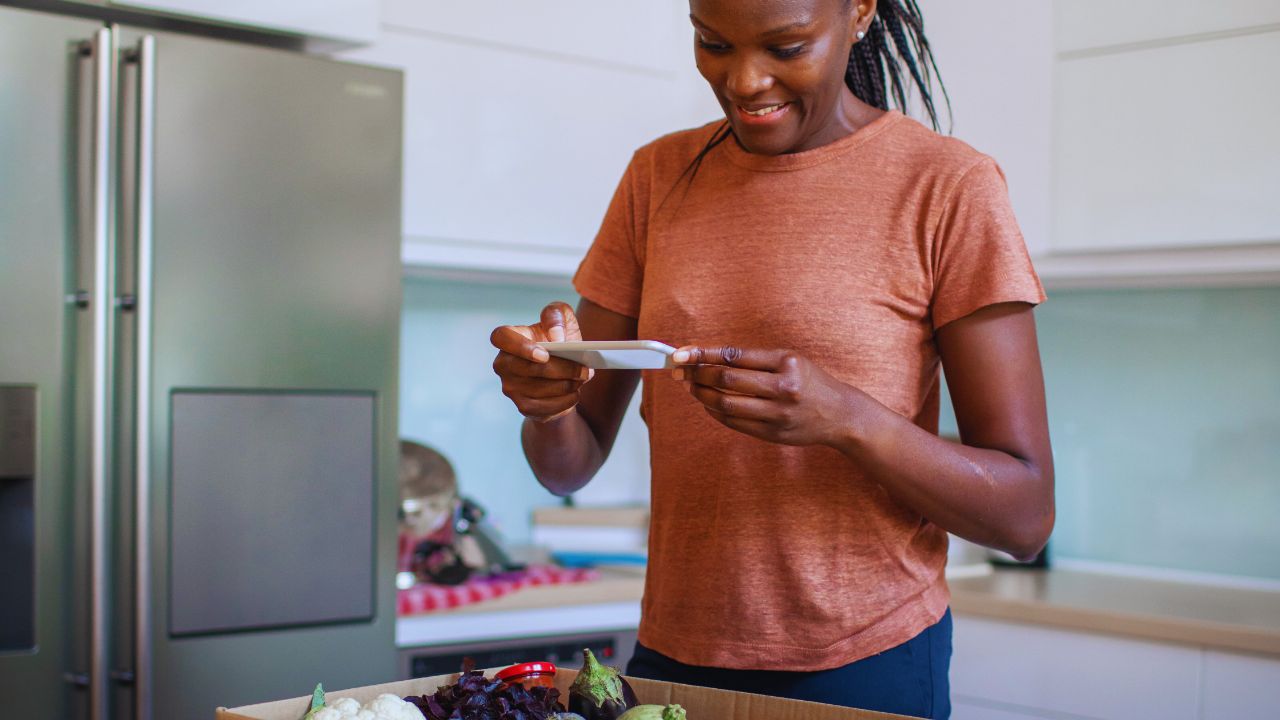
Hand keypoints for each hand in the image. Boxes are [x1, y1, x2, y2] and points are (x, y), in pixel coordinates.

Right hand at [490, 302, 594, 422]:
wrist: (561, 373)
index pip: (500, 337)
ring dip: (566, 385)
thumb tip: (557, 338)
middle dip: (560, 369)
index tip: (545, 353)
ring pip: (540, 389)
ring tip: (582, 378)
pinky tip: (575, 392)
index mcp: (509, 338)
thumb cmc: (558, 341)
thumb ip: (557, 315)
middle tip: (583, 369)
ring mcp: (511, 387)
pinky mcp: (523, 406)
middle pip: (529, 369)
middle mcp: (504, 363)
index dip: (520, 347)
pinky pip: (546, 407)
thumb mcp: (562, 320)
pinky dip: (565, 400)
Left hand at [671, 345, 866, 447]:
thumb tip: (709, 359)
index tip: (681, 353)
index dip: (702, 355)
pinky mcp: (772, 434)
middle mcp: (782, 388)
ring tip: (691, 386)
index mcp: (786, 363)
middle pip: (726, 381)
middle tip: (680, 370)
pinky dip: (714, 411)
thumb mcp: (790, 360)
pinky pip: (733, 422)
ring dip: (701, 394)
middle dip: (697, 374)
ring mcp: (777, 414)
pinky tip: (707, 403)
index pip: (734, 357)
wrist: (840, 414)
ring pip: (725, 404)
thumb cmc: (810, 381)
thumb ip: (754, 360)